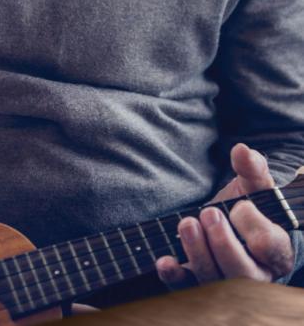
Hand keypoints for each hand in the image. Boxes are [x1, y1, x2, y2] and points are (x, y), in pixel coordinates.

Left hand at [156, 143, 294, 287]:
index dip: (253, 225)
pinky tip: (164, 261)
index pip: (269, 245)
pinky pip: (187, 289)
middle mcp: (254, 273)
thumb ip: (252, 169)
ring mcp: (225, 282)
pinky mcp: (198, 283)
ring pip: (214, 282)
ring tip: (187, 223)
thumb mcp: (253, 187)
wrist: (229, 223)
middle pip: (242, 272)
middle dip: (223, 243)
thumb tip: (241, 151)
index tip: (240, 206)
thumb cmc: (247, 206)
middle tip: (209, 213)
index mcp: (275, 250)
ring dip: (198, 253)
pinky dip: (174, 276)